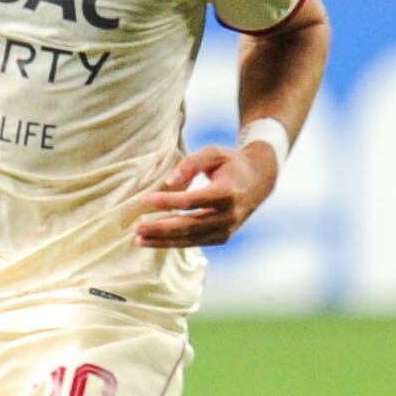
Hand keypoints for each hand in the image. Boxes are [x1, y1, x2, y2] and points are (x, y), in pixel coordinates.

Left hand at [132, 140, 279, 248]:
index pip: (192, 201)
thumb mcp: (215, 153)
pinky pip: (195, 242)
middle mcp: (229, 216)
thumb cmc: (231, 163)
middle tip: (136, 228)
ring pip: (191, 239)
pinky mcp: (223, 237)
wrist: (260, 180)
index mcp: (228, 193)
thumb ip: (192, 163)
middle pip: (189, 226)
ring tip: (139, 239)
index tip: (146, 200)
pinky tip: (155, 240)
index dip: (168, 201)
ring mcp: (227, 230)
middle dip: (160, 228)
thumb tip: (169, 181)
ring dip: (163, 240)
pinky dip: (174, 242)